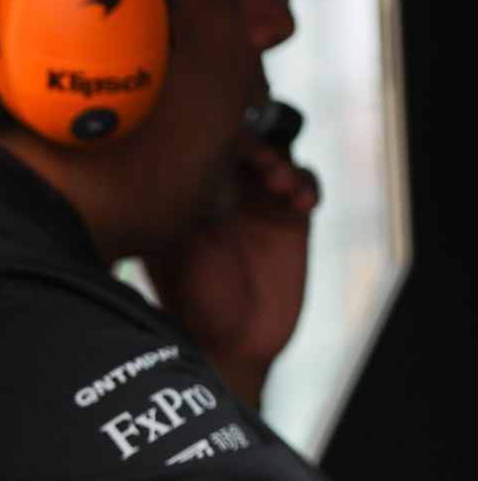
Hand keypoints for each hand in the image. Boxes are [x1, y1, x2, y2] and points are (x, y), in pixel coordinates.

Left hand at [143, 136, 320, 407]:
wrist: (232, 342)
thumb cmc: (192, 303)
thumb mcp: (174, 255)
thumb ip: (177, 211)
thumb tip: (175, 168)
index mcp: (181, 192)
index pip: (194, 145)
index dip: (212, 138)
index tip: (222, 145)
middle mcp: (216, 189)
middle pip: (238, 138)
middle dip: (253, 141)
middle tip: (261, 162)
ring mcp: (254, 200)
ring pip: (274, 153)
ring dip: (281, 161)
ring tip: (282, 186)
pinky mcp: (288, 217)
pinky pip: (304, 182)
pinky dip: (306, 183)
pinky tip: (302, 204)